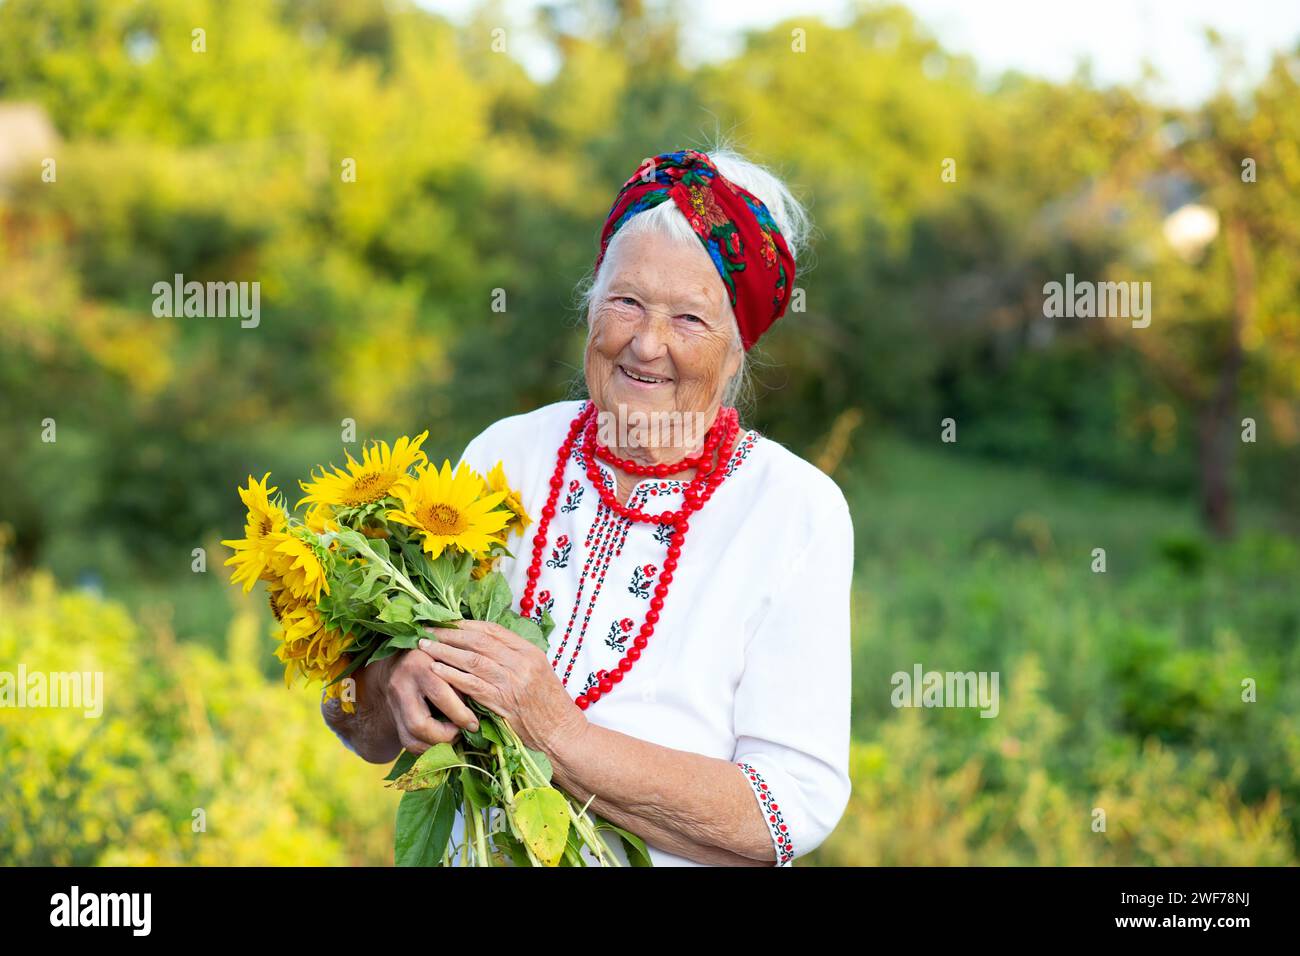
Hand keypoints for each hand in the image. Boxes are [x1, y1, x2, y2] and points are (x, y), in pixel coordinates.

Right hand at [375, 647, 480, 754]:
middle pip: (419, 724)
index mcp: (419, 666)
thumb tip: (481, 709)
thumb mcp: (449, 661)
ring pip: (410, 738)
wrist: (400, 659)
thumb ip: (461, 681)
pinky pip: (407, 742)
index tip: (474, 724)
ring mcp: (393, 704)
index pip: (440, 695)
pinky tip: (441, 741)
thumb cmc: (436, 659)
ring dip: (435, 746)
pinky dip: (427, 747)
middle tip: (461, 733)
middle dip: (444, 736)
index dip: (460, 715)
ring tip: (453, 738)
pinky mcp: (393, 718)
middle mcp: (401, 685)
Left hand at [418, 619, 586, 754]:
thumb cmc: (550, 708)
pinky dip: (451, 675)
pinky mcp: (502, 703)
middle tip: (428, 629)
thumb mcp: (539, 673)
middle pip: (479, 641)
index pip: (493, 630)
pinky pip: (471, 684)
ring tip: (425, 646)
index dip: (467, 624)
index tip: (447, 621)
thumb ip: (514, 659)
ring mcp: (511, 682)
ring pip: (472, 659)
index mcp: (530, 652)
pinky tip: (435, 670)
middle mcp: (521, 663)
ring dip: (444, 651)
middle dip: (450, 633)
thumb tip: (483, 647)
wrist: (563, 736)